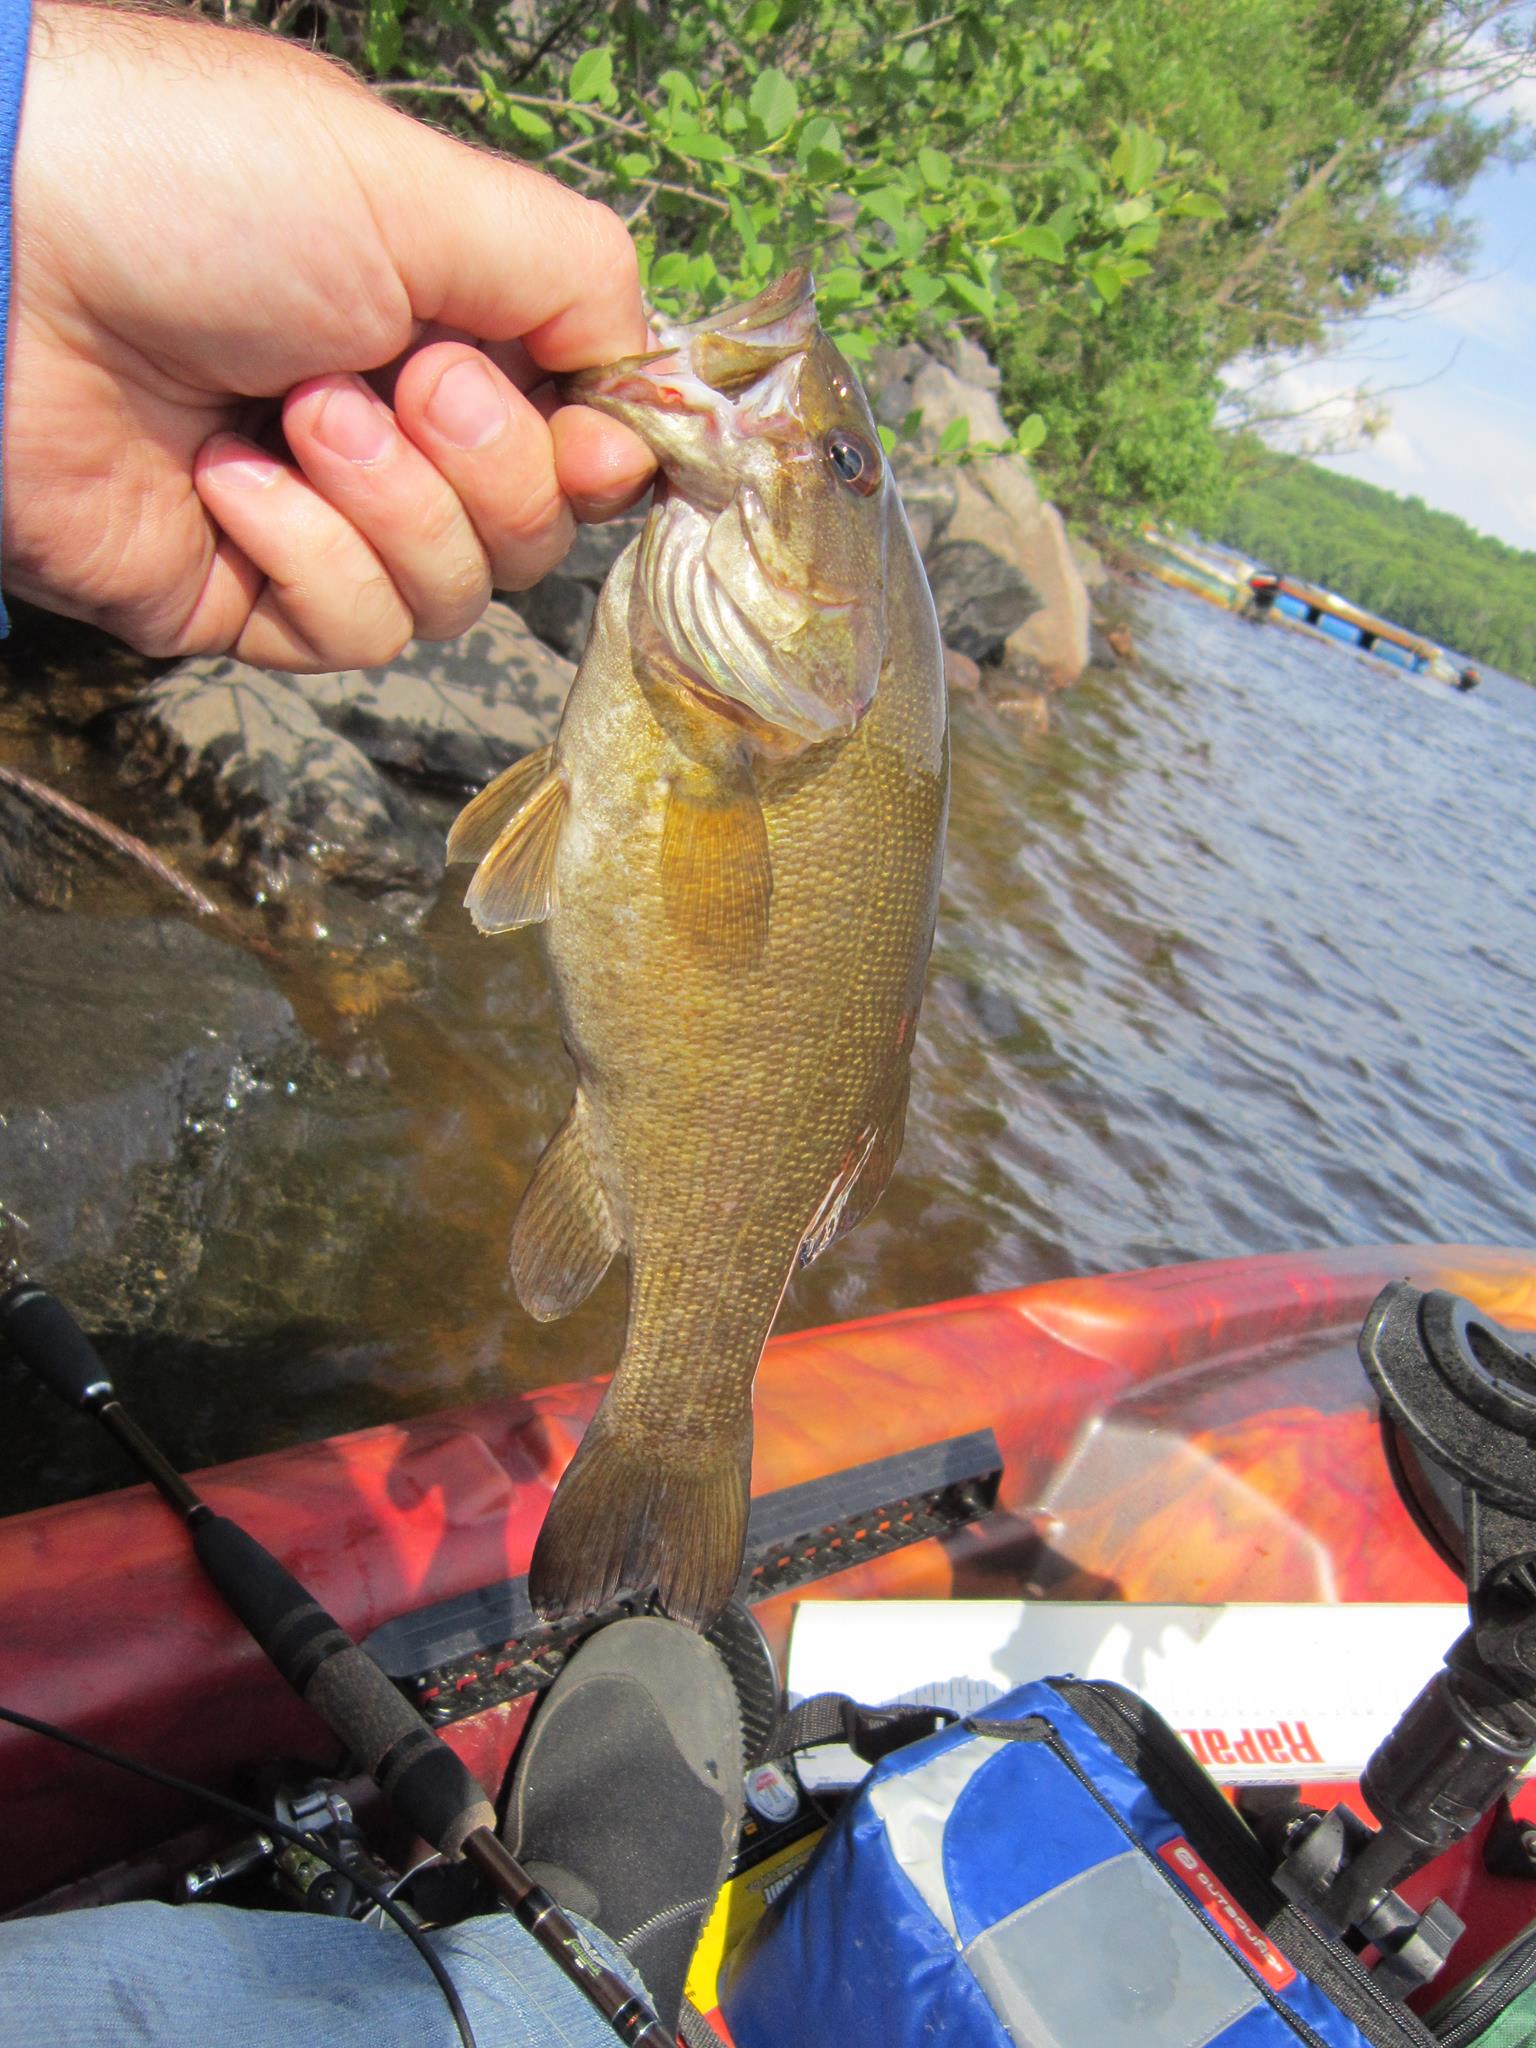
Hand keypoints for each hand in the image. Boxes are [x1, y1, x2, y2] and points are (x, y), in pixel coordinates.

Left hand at [7, 4, 655, 670]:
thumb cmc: (191, 183)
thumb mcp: (418, 189)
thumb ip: (572, 277)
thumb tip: (649, 383)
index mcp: (438, 319)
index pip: (577, 434)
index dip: (604, 454)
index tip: (597, 438)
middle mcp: (390, 427)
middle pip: (531, 531)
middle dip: (485, 463)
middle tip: (402, 377)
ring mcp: (316, 520)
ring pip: (451, 595)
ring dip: (392, 506)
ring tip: (297, 412)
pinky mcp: (242, 598)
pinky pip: (350, 632)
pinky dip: (307, 557)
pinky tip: (228, 481)